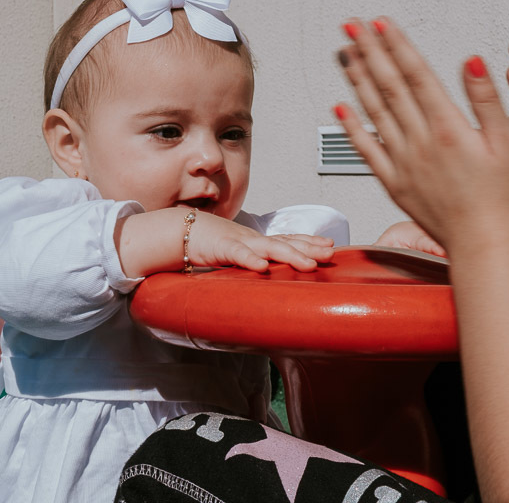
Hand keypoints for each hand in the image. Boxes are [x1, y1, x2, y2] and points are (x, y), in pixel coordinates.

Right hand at [116, 208, 334, 276]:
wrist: (177, 230)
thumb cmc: (206, 243)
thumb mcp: (235, 254)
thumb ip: (250, 263)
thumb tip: (267, 277)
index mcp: (255, 241)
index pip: (287, 239)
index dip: (309, 242)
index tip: (331, 246)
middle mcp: (251, 239)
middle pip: (286, 242)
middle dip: (309, 247)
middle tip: (330, 253)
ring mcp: (237, 242)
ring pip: (268, 247)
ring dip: (290, 255)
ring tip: (308, 264)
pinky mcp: (219, 247)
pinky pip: (237, 254)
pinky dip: (250, 260)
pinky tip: (263, 267)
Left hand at [335, 18, 508, 256]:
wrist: (482, 244)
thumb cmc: (501, 199)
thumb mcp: (506, 144)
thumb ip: (486, 100)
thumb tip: (471, 60)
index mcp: (448, 128)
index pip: (415, 75)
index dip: (395, 45)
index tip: (379, 22)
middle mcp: (419, 142)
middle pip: (388, 86)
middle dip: (369, 51)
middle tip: (351, 25)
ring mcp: (402, 162)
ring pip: (373, 112)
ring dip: (357, 79)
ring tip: (344, 52)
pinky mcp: (393, 183)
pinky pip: (365, 150)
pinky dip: (351, 127)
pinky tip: (339, 106)